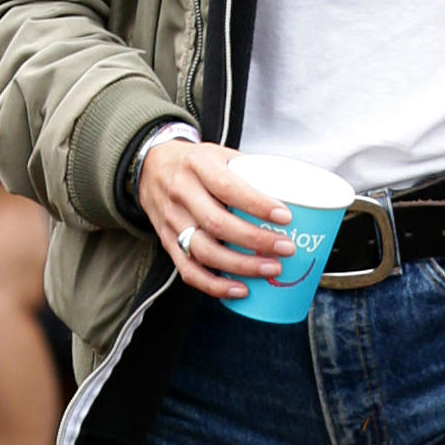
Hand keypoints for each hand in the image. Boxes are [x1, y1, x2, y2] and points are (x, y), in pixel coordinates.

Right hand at [137, 133, 291, 302]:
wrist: (150, 168)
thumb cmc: (195, 163)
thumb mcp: (220, 154)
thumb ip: (250, 171)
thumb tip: (295, 191)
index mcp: (198, 165)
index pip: (227, 187)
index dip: (257, 204)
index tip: (285, 217)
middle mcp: (181, 193)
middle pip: (217, 223)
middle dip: (255, 240)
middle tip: (286, 248)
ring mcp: (172, 220)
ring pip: (204, 251)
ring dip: (241, 265)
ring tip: (270, 269)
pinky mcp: (167, 242)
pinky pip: (189, 270)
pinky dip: (215, 285)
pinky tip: (240, 289)